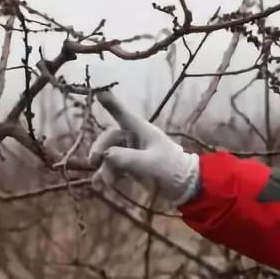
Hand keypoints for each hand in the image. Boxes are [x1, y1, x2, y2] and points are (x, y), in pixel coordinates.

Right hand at [88, 90, 199, 206]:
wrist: (185, 187)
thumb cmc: (171, 169)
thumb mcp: (150, 163)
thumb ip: (127, 158)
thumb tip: (105, 155)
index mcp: (142, 131)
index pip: (123, 115)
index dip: (111, 104)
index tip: (99, 91)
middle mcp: (135, 139)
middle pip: (110, 138)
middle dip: (100, 148)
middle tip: (94, 161)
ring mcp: (133, 153)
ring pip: (110, 154)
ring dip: (104, 167)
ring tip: (105, 182)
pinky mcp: (132, 167)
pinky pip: (113, 167)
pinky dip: (106, 175)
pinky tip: (99, 184)